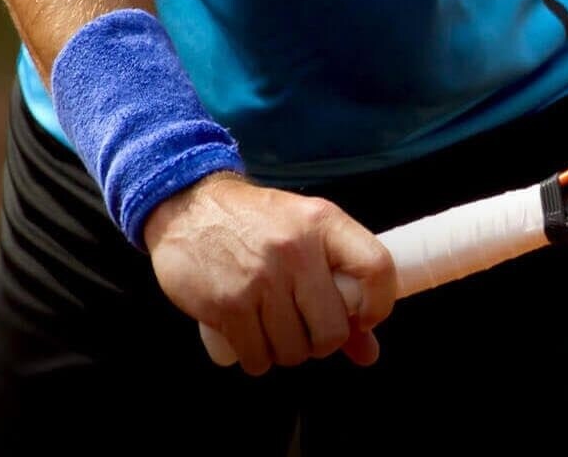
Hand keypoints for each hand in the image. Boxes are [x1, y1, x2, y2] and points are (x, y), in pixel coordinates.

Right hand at [145, 172, 396, 374]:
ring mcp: (260, 279)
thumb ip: (341, 288)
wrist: (189, 207)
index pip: (377, 268)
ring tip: (276, 332)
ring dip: (287, 352)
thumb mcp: (306, 236)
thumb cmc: (258, 225)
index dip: (379, 305)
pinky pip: (257, 357)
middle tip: (308, 332)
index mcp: (324, 223)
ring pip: (294, 350)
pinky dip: (258, 359)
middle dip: (322, 343)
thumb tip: (368, 354)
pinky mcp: (227, 305)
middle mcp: (295, 250)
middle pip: (333, 330)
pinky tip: (252, 341)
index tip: (362, 319)